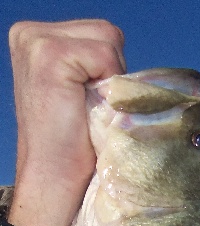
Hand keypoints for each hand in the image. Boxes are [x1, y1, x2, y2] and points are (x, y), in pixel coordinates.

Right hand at [7, 19, 125, 225]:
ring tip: (88, 109)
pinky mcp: (49, 54)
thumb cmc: (72, 145)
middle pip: (106, 32)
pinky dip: (107, 83)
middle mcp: (29, 33)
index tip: (88, 103)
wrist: (54, 179)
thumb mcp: (81, 93)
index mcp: (34, 38)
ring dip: (110, 78)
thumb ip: (93, 66)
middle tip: (90, 109)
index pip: (98, 34)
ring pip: (108, 39)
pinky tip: (86, 107)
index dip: (108, 71)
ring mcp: (36, 41)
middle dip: (111, 72)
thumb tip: (131, 66)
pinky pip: (105, 54)